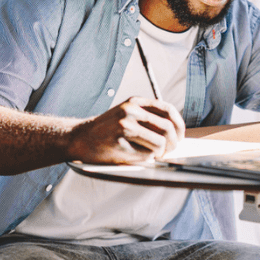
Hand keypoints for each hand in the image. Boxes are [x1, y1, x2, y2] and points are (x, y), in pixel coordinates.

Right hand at [67, 97, 185, 163]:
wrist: (80, 138)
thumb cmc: (106, 130)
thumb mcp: (127, 114)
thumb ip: (147, 117)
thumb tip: (175, 131)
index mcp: (135, 101)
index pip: (168, 110)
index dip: (179, 125)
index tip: (180, 136)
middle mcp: (131, 109)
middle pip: (167, 127)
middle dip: (173, 143)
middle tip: (169, 151)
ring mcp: (125, 124)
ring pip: (159, 142)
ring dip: (160, 152)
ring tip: (152, 154)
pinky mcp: (120, 140)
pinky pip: (146, 153)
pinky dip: (148, 157)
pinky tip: (138, 156)